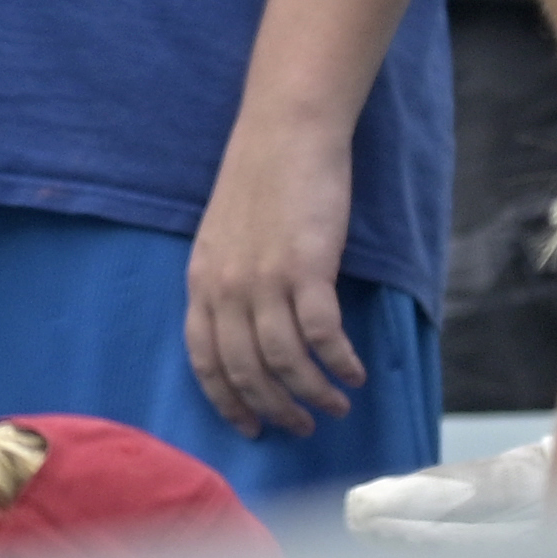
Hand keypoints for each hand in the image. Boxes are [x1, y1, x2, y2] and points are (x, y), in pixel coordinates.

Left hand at [184, 102, 366, 440]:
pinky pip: (322, 336)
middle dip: (275, 409)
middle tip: (302, 427)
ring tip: (336, 406)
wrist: (285, 130)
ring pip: (285, 363)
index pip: (205, 361)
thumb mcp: (223, 236)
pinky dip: (339, 363)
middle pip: (246, 371)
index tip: (250, 427)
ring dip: (313, 394)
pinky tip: (355, 373)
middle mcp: (226, 287)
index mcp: (201, 281)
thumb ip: (227, 283)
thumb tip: (248, 331)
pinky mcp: (307, 268)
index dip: (228, 401)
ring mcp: (264, 280)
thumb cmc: (260, 179)